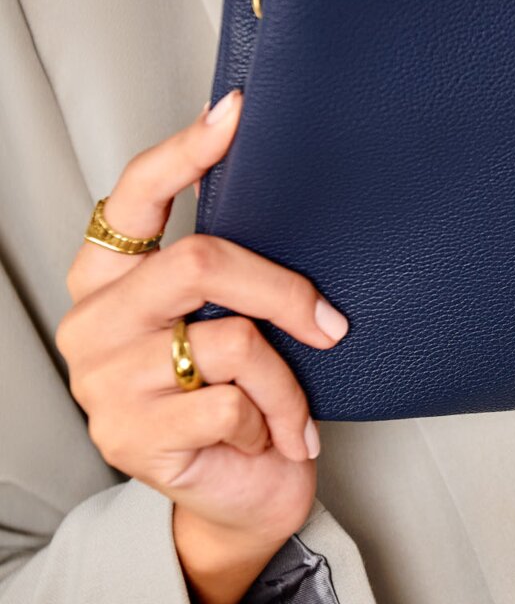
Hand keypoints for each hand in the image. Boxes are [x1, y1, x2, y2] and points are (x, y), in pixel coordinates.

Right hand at [56, 91, 348, 603]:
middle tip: (331, 320)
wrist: (243, 492)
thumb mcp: (235, 317)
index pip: (134, 195)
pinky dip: (277, 418)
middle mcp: (94, 321)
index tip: (235, 111)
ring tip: (296, 406)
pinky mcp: (131, 437)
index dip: (184, 150)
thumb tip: (294, 193)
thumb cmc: (243, 390)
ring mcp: (104, 381)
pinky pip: (236, 401)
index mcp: (112, 276)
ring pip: (232, 339)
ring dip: (288, 379)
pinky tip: (273, 437)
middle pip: (199, 261)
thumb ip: (234, 269)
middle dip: (283, 290)